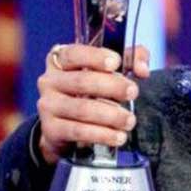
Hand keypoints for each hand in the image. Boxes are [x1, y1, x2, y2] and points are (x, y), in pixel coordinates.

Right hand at [36, 44, 150, 163]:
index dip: (95, 56)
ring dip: (111, 115)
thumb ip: (131, 59)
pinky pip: (78, 131)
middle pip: (82, 81)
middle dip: (112, 87)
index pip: (74, 53)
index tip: (116, 62)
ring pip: (82, 108)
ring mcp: (47, 105)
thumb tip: (142, 70)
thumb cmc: (92, 89)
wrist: (65, 126)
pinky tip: (118, 137)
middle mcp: (49, 80)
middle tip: (133, 92)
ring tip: (130, 120)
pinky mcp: (51, 129)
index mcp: (60, 60)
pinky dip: (102, 134)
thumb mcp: (110, 69)